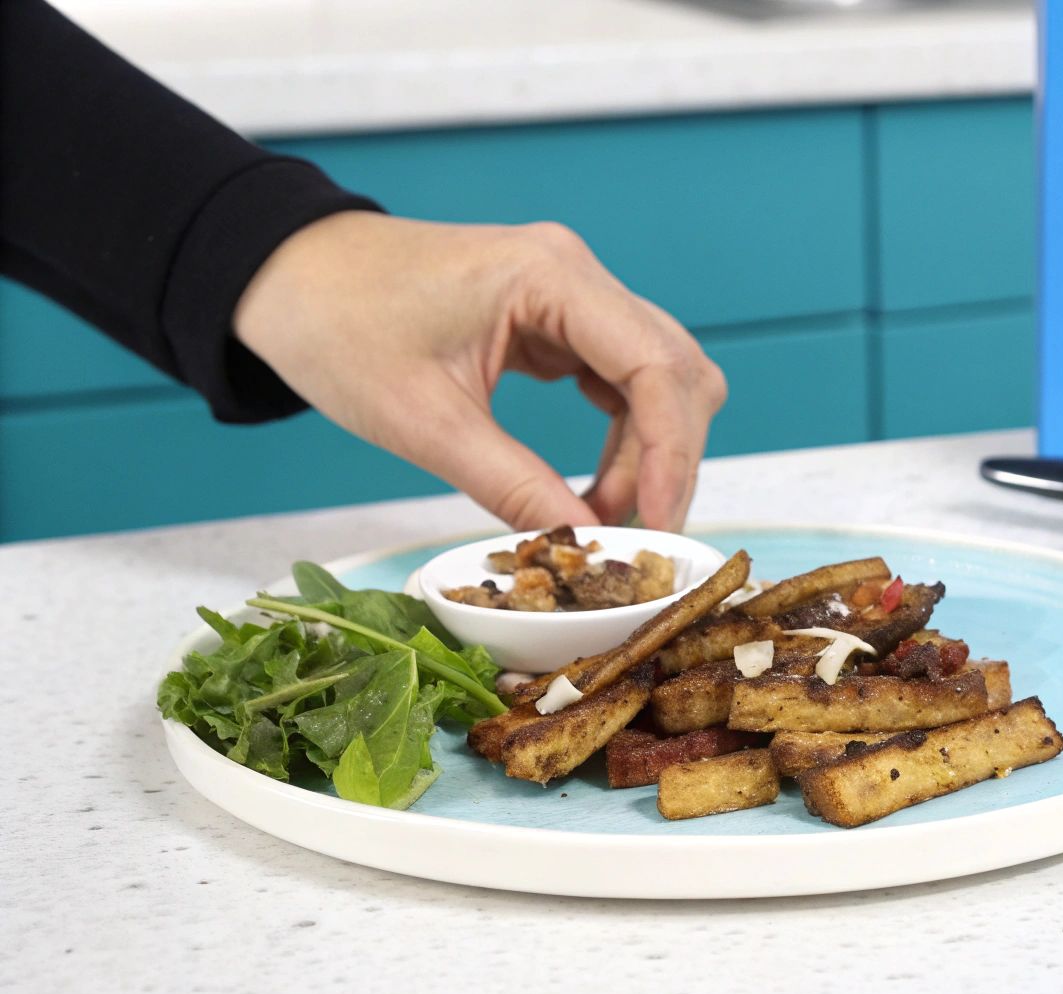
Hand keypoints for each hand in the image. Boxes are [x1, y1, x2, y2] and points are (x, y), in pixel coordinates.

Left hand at [233, 212, 726, 530]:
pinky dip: (623, 437)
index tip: (656, 523)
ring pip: (658, 378)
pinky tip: (594, 485)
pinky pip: (621, 379)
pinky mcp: (557, 317)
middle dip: (668, 459)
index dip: (670, 452)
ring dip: (648, 452)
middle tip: (639, 535)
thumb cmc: (336, 325)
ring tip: (604, 517)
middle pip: (675, 370)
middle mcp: (575, 275)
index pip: (654, 364)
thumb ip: (512, 484)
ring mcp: (570, 293)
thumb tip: (583, 546)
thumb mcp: (423, 421)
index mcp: (549, 276)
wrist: (283, 275)